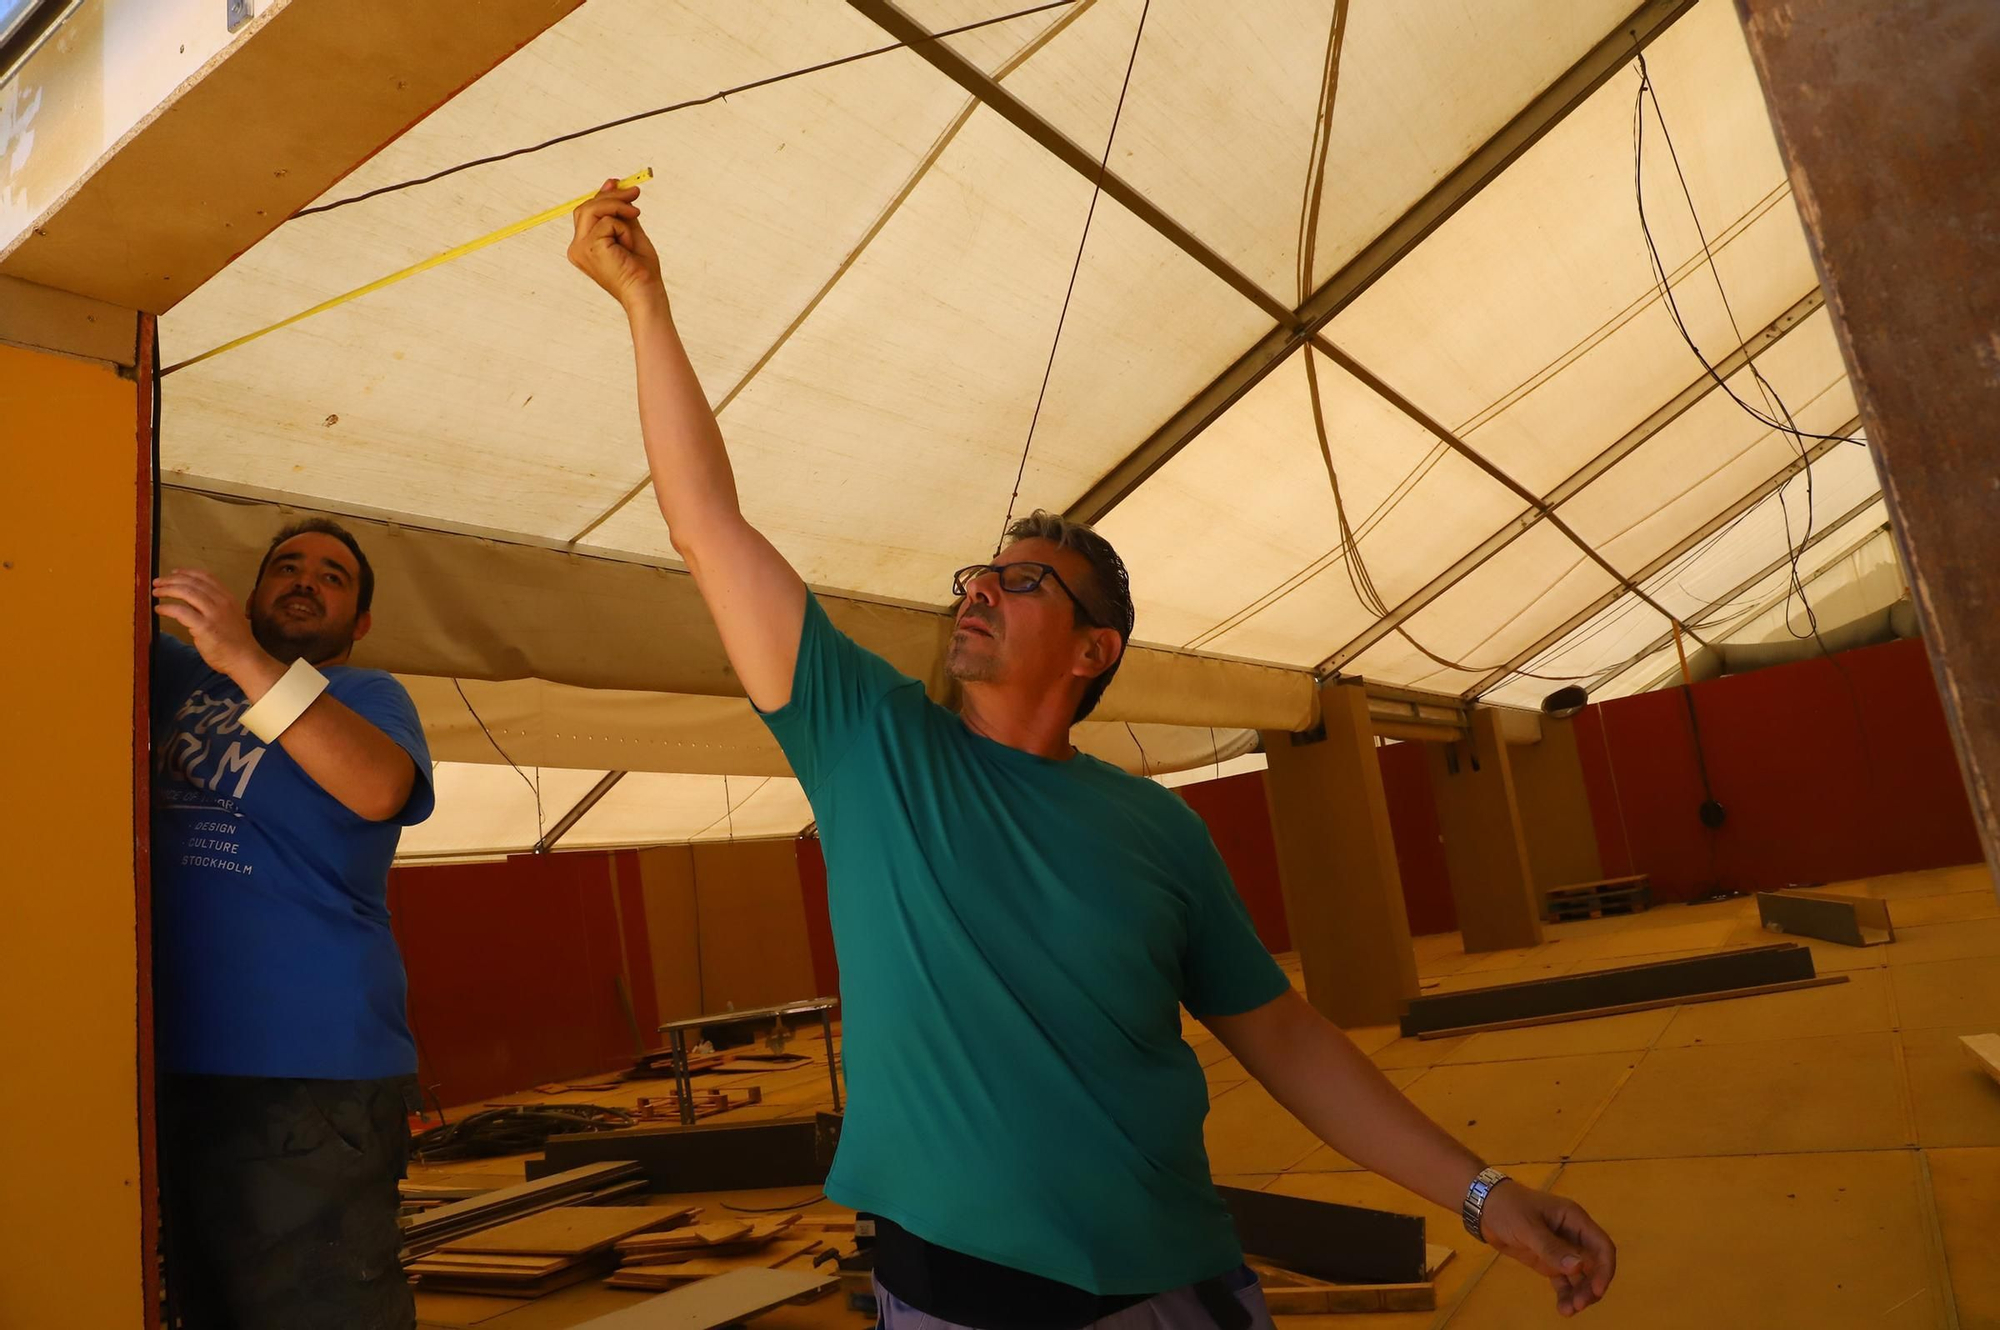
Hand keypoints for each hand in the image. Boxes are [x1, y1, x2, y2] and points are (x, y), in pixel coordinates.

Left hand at [153, 568, 268, 681]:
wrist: (245, 659)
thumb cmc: (235, 641)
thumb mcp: (228, 616)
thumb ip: (211, 606)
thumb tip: (187, 599)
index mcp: (228, 597)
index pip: (206, 577)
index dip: (187, 572)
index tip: (174, 572)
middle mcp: (221, 602)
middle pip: (193, 582)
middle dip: (171, 580)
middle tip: (157, 582)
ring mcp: (214, 614)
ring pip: (186, 592)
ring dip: (168, 590)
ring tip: (156, 592)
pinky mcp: (204, 627)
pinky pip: (181, 612)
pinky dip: (167, 608)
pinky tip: (159, 609)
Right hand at [567, 180, 664, 313]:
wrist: (646, 292)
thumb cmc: (641, 269)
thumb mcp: (629, 232)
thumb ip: (619, 211)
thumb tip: (612, 183)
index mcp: (583, 246)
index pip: (586, 212)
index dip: (601, 196)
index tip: (617, 183)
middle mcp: (577, 248)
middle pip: (586, 207)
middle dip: (611, 196)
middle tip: (635, 192)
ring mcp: (580, 249)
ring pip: (593, 209)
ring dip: (618, 207)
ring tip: (636, 214)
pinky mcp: (590, 247)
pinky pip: (607, 222)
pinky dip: (624, 228)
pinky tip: (630, 244)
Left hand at [1479, 1181, 1615, 1316]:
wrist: (1484, 1208)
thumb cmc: (1508, 1208)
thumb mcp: (1527, 1226)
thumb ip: (1551, 1247)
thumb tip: (1578, 1267)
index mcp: (1574, 1220)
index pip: (1601, 1246)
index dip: (1604, 1268)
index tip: (1597, 1290)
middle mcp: (1573, 1236)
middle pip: (1594, 1265)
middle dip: (1591, 1286)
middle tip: (1579, 1305)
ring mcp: (1562, 1250)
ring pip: (1580, 1277)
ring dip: (1579, 1294)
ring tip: (1568, 1310)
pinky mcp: (1549, 1262)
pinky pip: (1564, 1281)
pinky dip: (1566, 1294)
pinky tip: (1563, 1309)